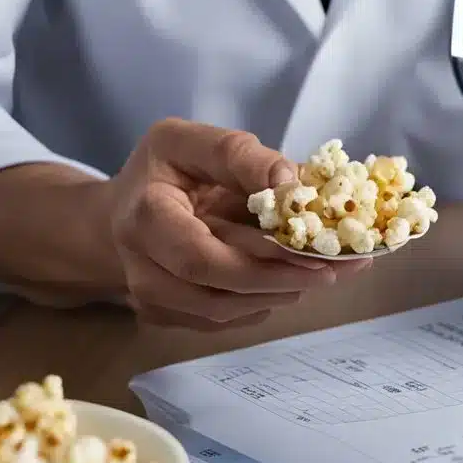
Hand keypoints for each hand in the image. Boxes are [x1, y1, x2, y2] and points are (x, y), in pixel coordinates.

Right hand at [108, 119, 367, 329]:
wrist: (123, 213)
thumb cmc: (163, 172)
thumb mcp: (193, 143)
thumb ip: (241, 157)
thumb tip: (292, 184)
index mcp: (145, 216)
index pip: (202, 256)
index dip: (263, 262)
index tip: (316, 254)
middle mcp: (141, 266)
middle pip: (220, 291)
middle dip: (286, 279)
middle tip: (339, 267)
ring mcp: (151, 298)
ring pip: (226, 311)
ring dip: (282, 293)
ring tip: (327, 271)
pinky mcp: (169, 316)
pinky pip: (226, 319)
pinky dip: (265, 300)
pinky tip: (292, 278)